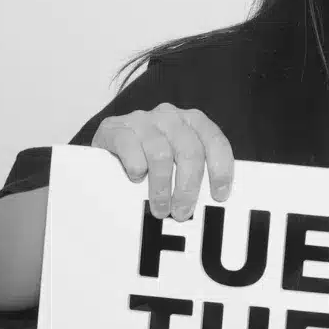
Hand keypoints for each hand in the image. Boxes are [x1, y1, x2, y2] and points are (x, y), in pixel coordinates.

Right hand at [91, 104, 234, 220]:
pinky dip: (136, 169)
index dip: (221, 169)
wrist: (108, 144)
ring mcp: (143, 120)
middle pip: (189, 151)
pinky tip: (136, 180)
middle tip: (182, 213)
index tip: (219, 196)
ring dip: (162, 187)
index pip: (215, 141)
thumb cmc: (150, 156)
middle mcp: (170, 116)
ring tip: (160, 209)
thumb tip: (212, 203)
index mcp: (193, 121)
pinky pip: (131, 150)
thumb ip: (195, 171)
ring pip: (161, 154)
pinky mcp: (116, 128)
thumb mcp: (177, 159)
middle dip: (188, 187)